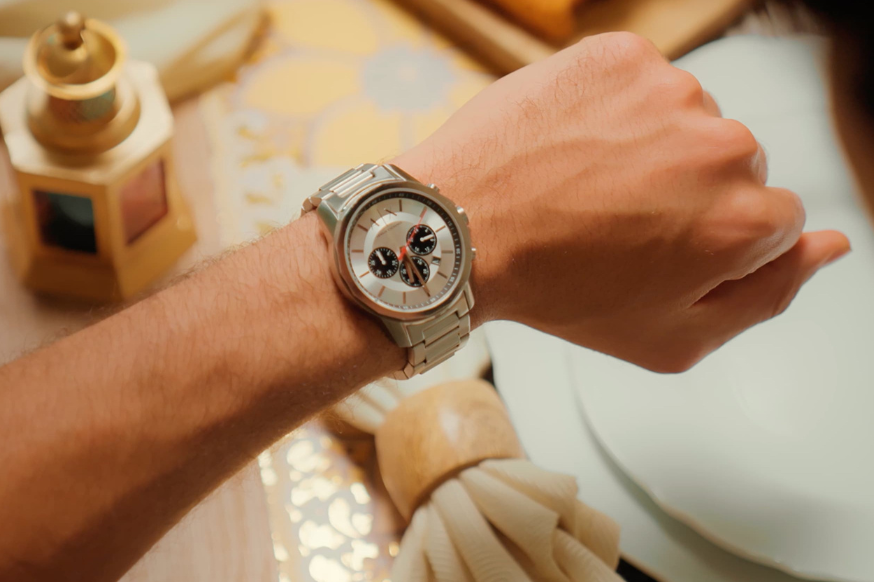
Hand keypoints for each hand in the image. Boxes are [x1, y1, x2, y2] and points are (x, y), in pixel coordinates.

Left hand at [394, 32, 849, 372]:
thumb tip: (830, 246)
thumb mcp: (669, 338)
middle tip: (614, 222)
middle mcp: (719, 147)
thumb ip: (766, 295)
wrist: (459, 232)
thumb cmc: (555, 291)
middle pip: (736, 166)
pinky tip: (574, 146)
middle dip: (688, 193)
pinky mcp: (619, 57)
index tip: (660, 249)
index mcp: (743, 221)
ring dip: (651, 147)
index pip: (774, 219)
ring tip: (586, 184)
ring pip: (689, 120)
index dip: (713, 241)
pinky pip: (641, 84)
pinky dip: (614, 109)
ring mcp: (669, 92)